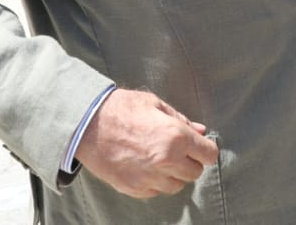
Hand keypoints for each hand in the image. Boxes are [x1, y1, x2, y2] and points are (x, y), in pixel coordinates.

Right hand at [75, 89, 218, 198]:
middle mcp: (166, 161)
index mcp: (175, 137)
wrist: (86, 125)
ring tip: (159, 157)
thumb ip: (180, 119)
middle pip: (195, 173)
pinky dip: (156, 182)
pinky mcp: (135, 188)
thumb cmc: (120, 108)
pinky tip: (146, 166)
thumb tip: (200, 130)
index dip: (206, 149)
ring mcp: (150, 178)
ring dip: (174, 174)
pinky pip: (156, 191)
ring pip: (177, 185)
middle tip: (178, 149)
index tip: (200, 146)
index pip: (209, 155)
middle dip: (190, 161)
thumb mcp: (154, 104)